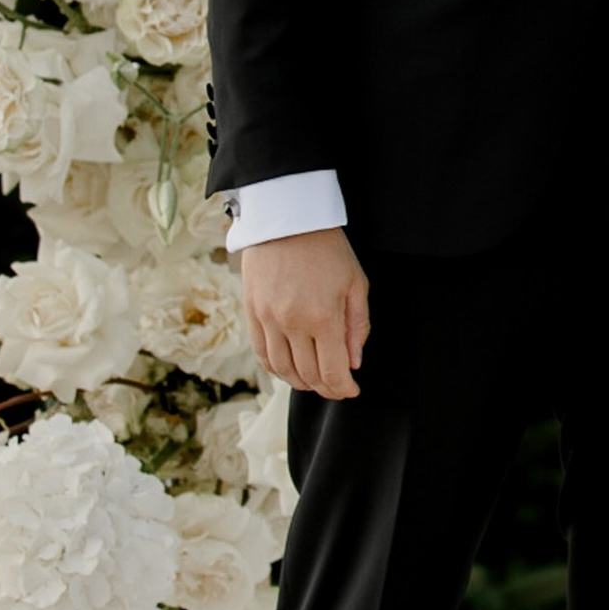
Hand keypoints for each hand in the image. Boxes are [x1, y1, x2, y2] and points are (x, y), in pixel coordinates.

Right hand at [243, 226, 370, 400]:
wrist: (287, 218)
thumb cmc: (327, 248)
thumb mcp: (355, 283)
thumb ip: (357, 326)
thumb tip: (353, 363)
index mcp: (323, 318)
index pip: (332, 372)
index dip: (343, 389)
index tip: (351, 391)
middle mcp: (292, 324)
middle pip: (308, 374)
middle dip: (325, 388)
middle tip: (336, 388)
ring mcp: (268, 319)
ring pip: (282, 369)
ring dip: (300, 382)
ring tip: (314, 381)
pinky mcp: (251, 312)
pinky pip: (261, 353)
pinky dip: (275, 369)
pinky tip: (287, 370)